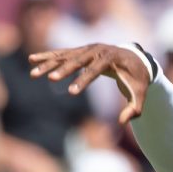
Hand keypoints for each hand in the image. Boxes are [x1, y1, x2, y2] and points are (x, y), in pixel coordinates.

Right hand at [29, 43, 149, 124]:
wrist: (134, 57)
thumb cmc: (136, 77)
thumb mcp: (140, 93)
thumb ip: (135, 108)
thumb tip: (123, 122)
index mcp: (112, 58)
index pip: (96, 69)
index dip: (84, 80)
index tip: (72, 92)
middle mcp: (97, 50)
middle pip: (78, 60)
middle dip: (64, 70)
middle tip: (51, 79)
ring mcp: (87, 49)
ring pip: (65, 56)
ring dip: (49, 64)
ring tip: (33, 73)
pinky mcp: (80, 51)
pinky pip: (62, 54)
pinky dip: (47, 57)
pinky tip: (32, 60)